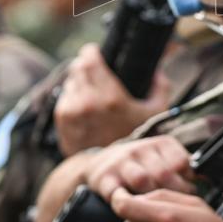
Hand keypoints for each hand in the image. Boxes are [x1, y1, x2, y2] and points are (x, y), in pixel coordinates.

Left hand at [55, 43, 170, 154]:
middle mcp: (87, 102)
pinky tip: (82, 104)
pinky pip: (63, 99)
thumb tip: (157, 71)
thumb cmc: (134, 138)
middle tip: (94, 70)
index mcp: (109, 96)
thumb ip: (160, 87)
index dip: (91, 52)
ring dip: (78, 82)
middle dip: (85, 66)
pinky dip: (71, 98)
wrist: (112, 169)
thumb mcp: (155, 112)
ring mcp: (72, 112)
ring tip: (90, 90)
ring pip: (69, 83)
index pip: (89, 59)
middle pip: (77, 69)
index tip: (95, 53)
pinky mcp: (62, 122)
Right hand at [86, 136, 194, 201]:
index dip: (187, 181)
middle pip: (164, 173)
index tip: (187, 193)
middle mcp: (142, 149)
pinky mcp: (105, 177)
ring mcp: (123, 162)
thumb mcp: (163, 157)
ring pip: (142, 180)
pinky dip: (127, 204)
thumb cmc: (142, 165)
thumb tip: (205, 180)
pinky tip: (133, 211)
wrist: (104, 162)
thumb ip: (182, 167)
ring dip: (150, 198)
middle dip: (172, 193)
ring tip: (154, 209)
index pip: (181, 161)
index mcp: (161, 144)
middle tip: (174, 207)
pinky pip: (117, 193)